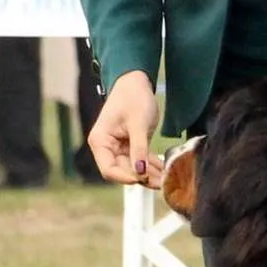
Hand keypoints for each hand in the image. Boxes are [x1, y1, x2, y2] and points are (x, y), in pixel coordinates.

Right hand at [87, 69, 163, 186]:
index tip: (143, 179)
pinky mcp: (130, 145)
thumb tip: (140, 172)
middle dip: (141, 178)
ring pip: (133, 168)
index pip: (108, 169)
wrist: (136, 82)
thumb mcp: (138, 124)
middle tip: (162, 183)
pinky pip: (140, 160)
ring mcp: (118, 147)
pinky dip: (151, 165)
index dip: (125, 177)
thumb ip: (139, 149)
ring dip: (149, 174)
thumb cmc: (133, 97)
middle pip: (122, 171)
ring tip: (166, 179)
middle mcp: (106, 147)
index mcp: (100, 141)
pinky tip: (164, 170)